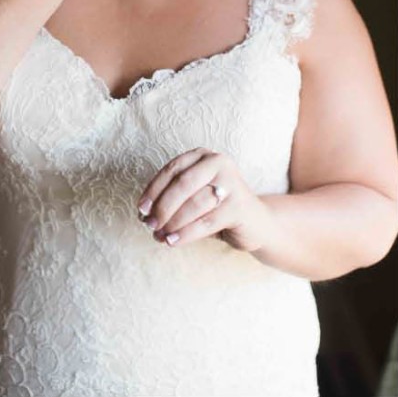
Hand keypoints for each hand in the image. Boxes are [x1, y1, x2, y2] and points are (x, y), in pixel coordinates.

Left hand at [137, 147, 271, 251]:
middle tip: (149, 224)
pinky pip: (206, 221)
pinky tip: (173, 241)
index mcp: (203, 155)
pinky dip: (186, 233)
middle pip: (182, 184)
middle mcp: (219, 163)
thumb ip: (170, 200)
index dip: (153, 190)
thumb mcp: (191, 198)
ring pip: (193, 204)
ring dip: (172, 222)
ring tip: (159, 236)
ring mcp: (232, 183)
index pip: (172, 170)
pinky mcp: (239, 206)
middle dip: (162, 207)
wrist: (256, 224)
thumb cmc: (215, 209)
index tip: (141, 209)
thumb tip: (143, 215)